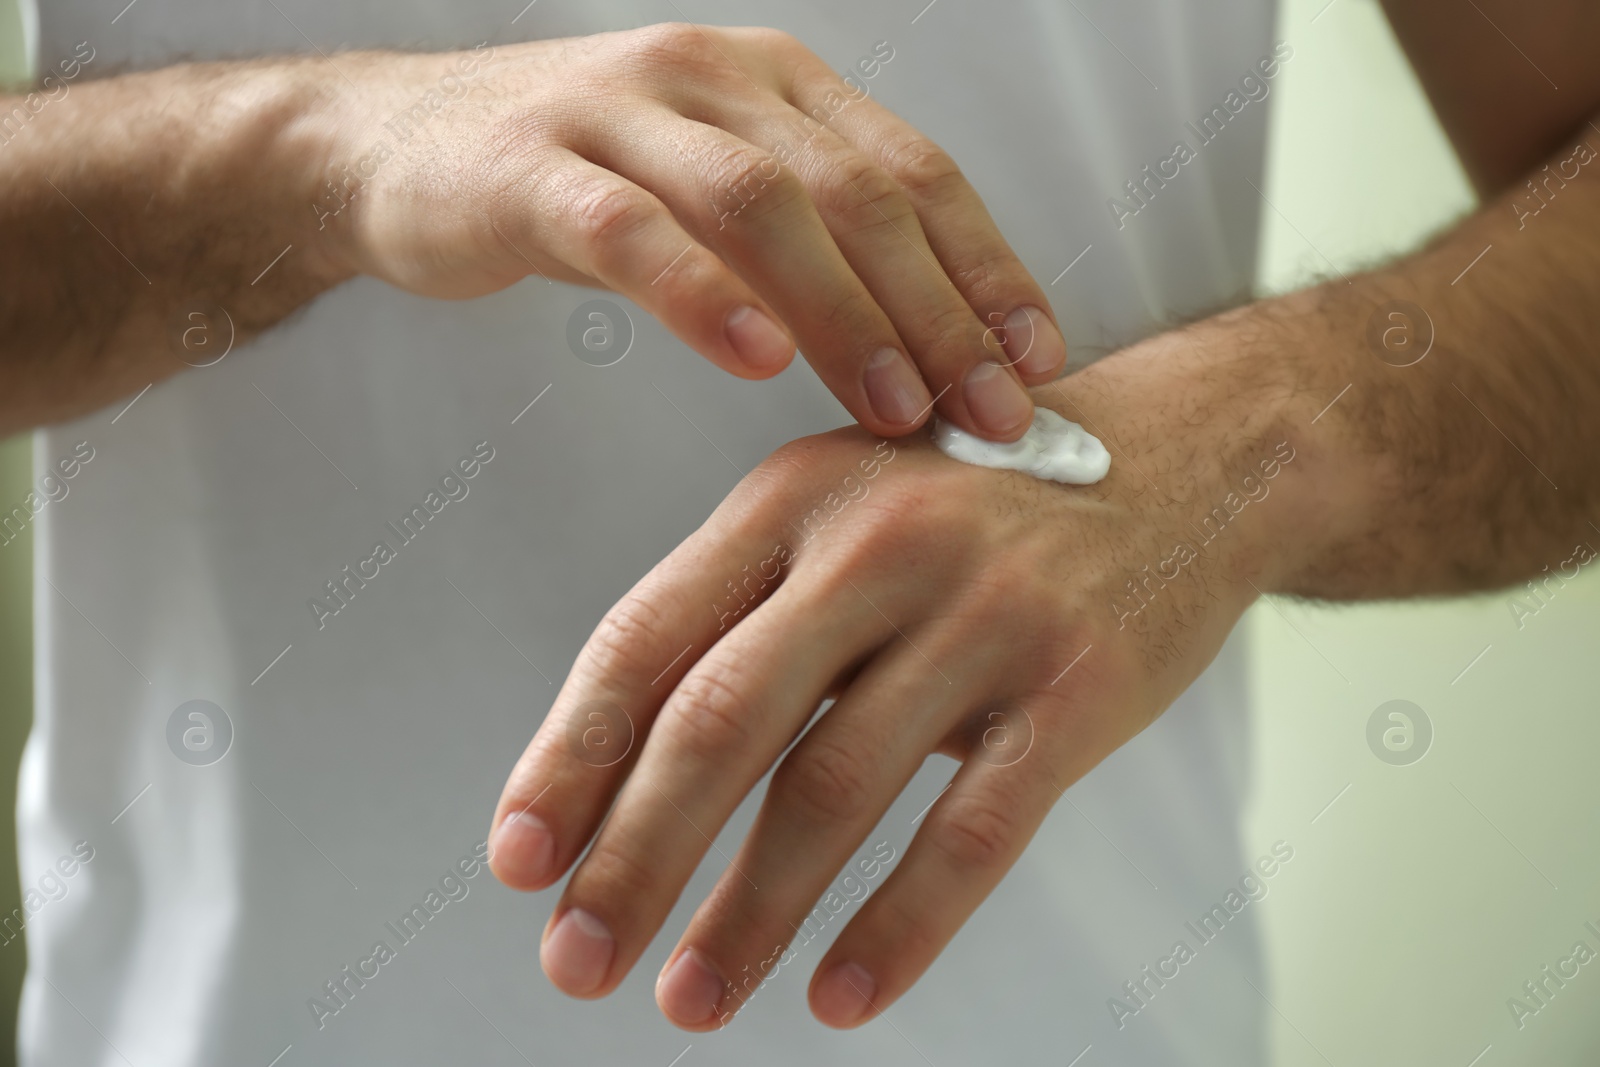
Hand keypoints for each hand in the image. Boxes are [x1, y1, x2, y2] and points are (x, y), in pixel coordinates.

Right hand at [318, 26, 1064, 439]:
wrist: (393, 146)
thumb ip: (810, 258)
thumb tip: (931, 356)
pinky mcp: (530, 167)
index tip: (1036, 361)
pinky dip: (699, 292)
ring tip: (895, 404)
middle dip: (940, 308)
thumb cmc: (580, 187)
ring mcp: (618, 113)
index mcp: (777, 85)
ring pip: (760, 203)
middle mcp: (713, 79)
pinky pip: (629, 230)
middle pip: (857, 191)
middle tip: (990, 411)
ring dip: (843, 311)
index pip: (913, 172)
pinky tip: (753, 357)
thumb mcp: (713, 206)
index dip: (987, 267)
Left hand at [486, 326, 1316, 1026]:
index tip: (519, 860)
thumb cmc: (977, 504)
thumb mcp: (842, 510)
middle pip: (721, 720)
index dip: (570, 757)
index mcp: (788, 499)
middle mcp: (874, 543)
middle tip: (577, 961)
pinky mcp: (1075, 685)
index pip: (645, 638)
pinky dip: (902, 925)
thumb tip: (622, 777)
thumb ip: (744, 615)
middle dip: (636, 856)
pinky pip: (974, 828)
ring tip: (693, 1000)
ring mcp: (981, 612)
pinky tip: (844, 997)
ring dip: (752, 912)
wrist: (1180, 457)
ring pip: (835, 787)